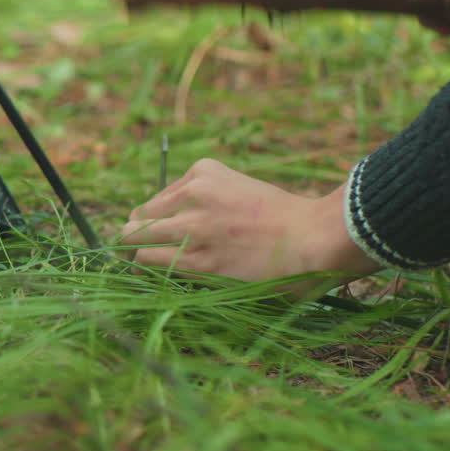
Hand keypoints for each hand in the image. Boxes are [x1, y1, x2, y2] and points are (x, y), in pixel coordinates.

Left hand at [119, 159, 378, 290]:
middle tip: (140, 253)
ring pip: (136, 241)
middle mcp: (192, 194)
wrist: (314, 237)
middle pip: (138, 219)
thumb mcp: (237, 188)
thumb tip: (169, 224)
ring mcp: (192, 226)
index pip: (155, 200)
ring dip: (137, 257)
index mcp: (202, 172)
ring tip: (142, 269)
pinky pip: (152, 264)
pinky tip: (155, 278)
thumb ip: (204, 198)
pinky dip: (148, 271)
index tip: (159, 235)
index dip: (153, 222)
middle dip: (135, 237)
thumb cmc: (282, 218)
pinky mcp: (198, 259)